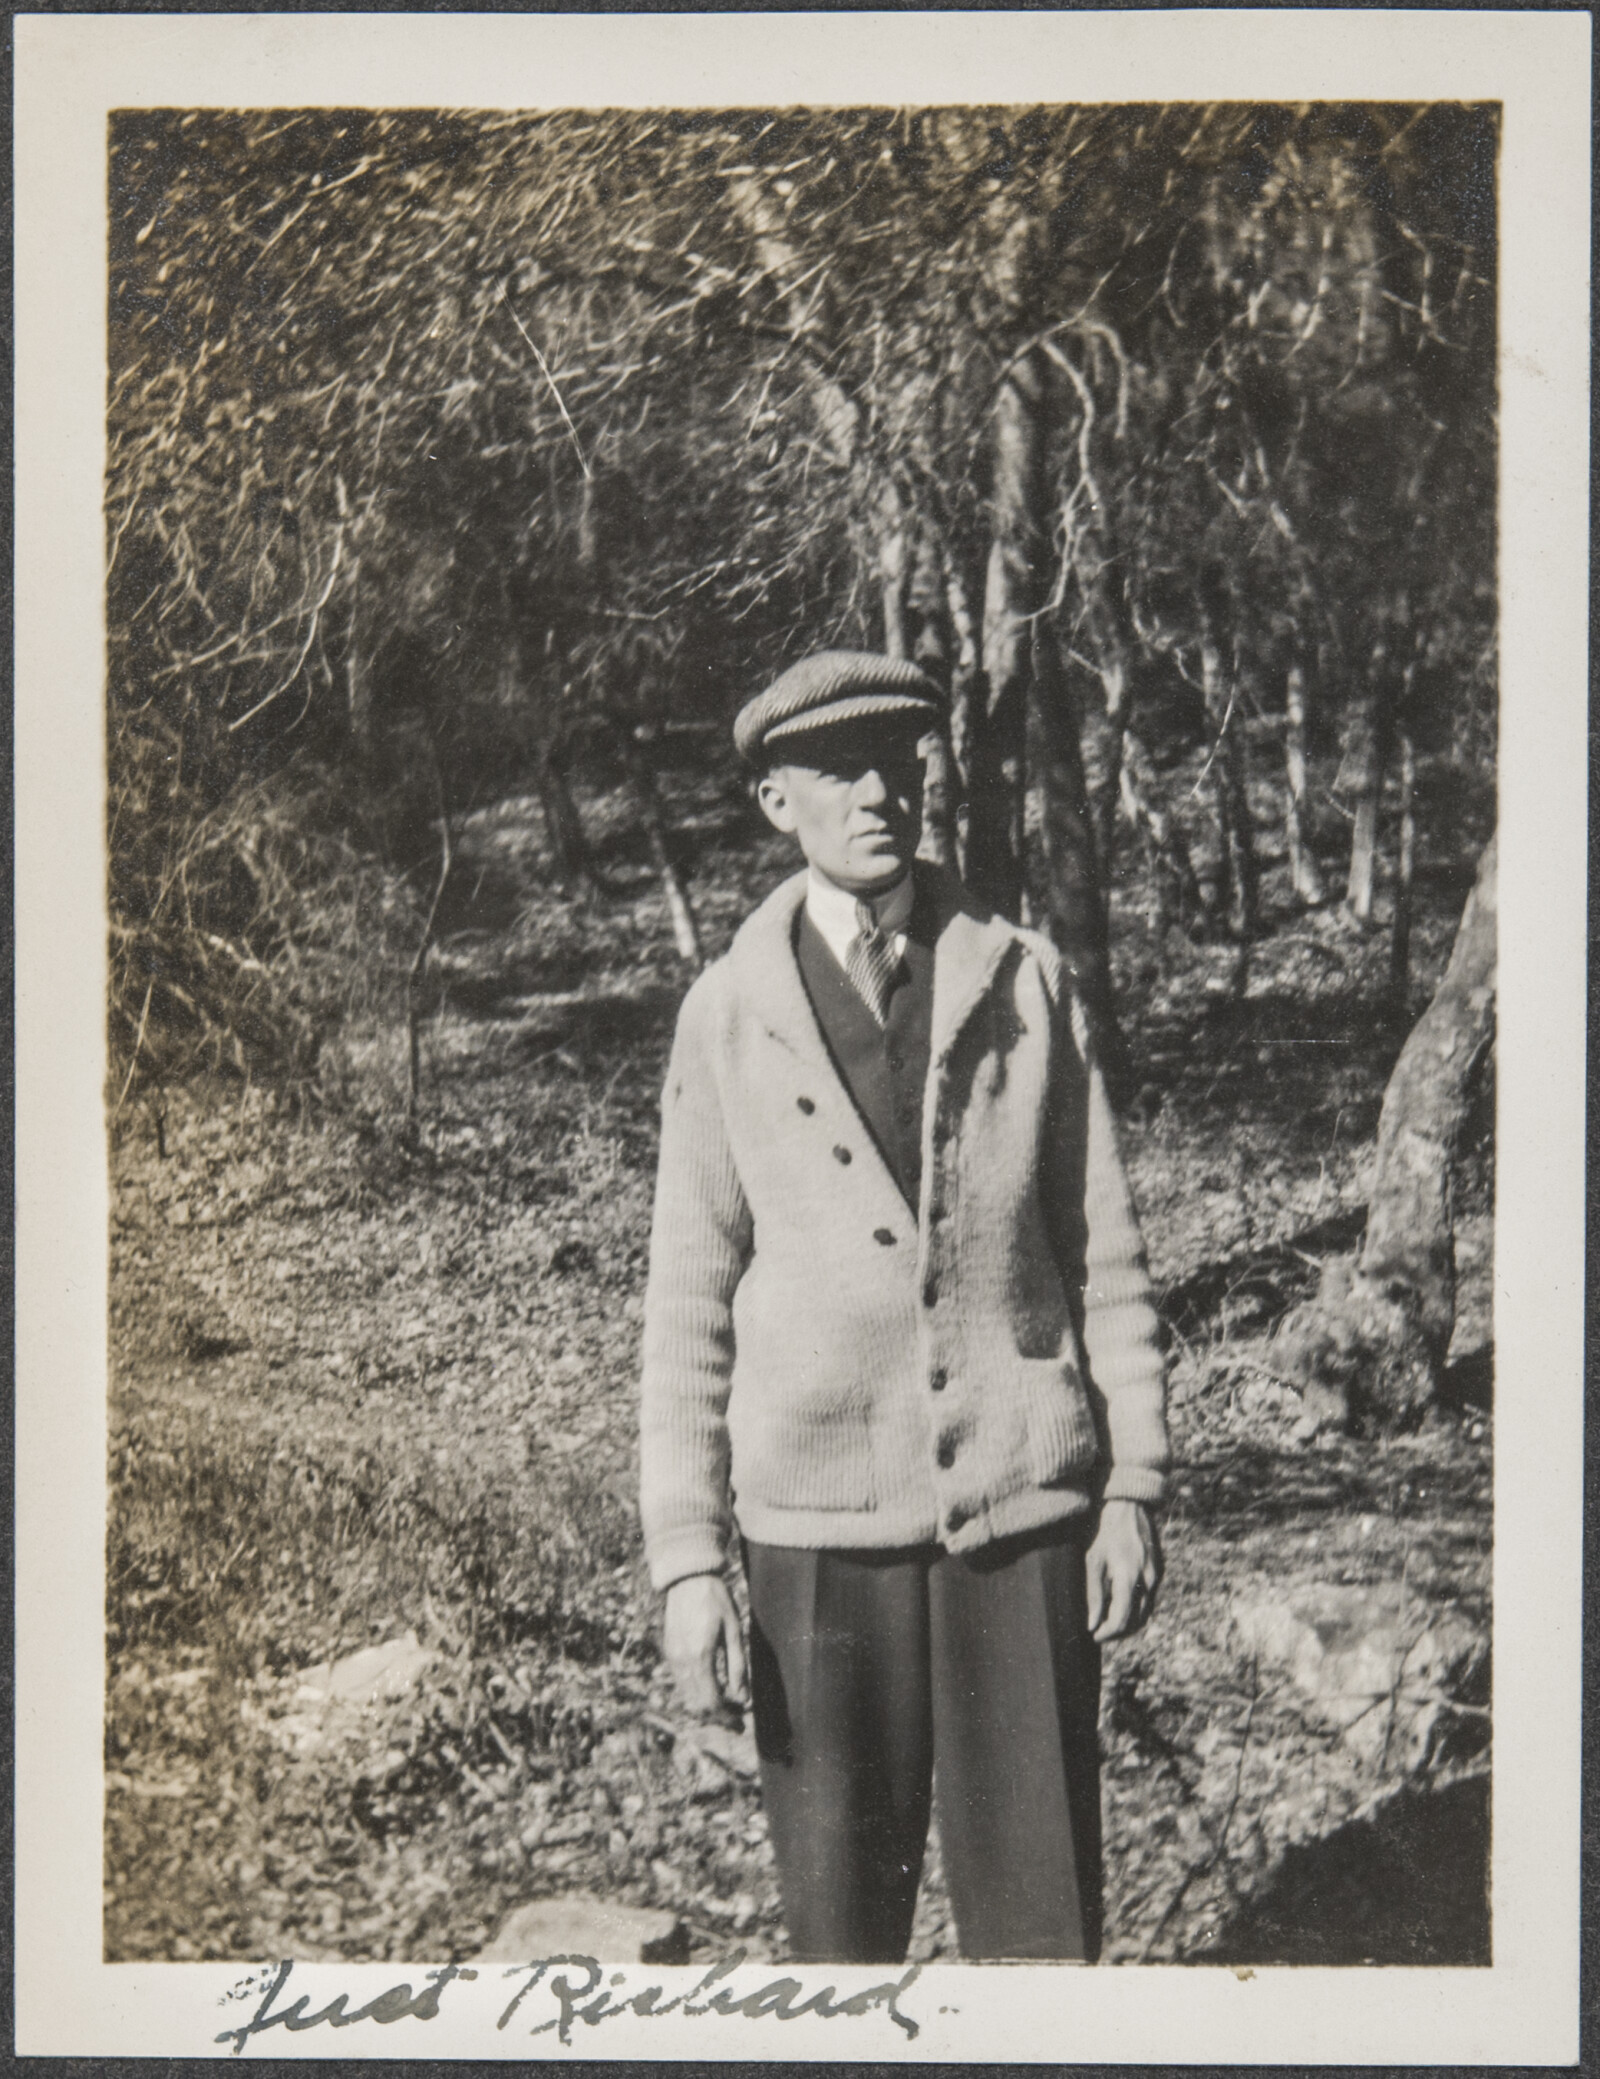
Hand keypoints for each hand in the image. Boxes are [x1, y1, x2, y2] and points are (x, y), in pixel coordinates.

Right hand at [662, 1572, 749, 1718]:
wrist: (688, 1578)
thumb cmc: (716, 1600)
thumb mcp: (734, 1630)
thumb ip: (738, 1665)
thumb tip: (742, 1697)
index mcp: (701, 1656)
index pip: (711, 1702)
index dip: (726, 1716)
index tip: (740, 1720)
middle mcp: (682, 1661)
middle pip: (696, 1705)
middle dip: (717, 1716)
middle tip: (736, 1716)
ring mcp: (672, 1657)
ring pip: (687, 1697)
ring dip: (705, 1705)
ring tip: (727, 1702)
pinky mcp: (669, 1652)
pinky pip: (681, 1683)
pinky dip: (696, 1691)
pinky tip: (713, 1684)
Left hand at [1086, 1500, 1161, 1642]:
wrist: (1131, 1507)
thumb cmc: (1106, 1532)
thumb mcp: (1093, 1561)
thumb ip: (1094, 1594)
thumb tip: (1092, 1623)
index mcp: (1128, 1579)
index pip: (1121, 1620)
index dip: (1107, 1633)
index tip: (1094, 1635)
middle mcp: (1147, 1581)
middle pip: (1137, 1622)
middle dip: (1118, 1633)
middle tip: (1101, 1632)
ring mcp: (1157, 1577)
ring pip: (1146, 1613)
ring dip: (1129, 1623)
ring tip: (1109, 1621)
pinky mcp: (1160, 1571)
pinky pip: (1150, 1598)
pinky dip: (1137, 1608)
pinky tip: (1121, 1603)